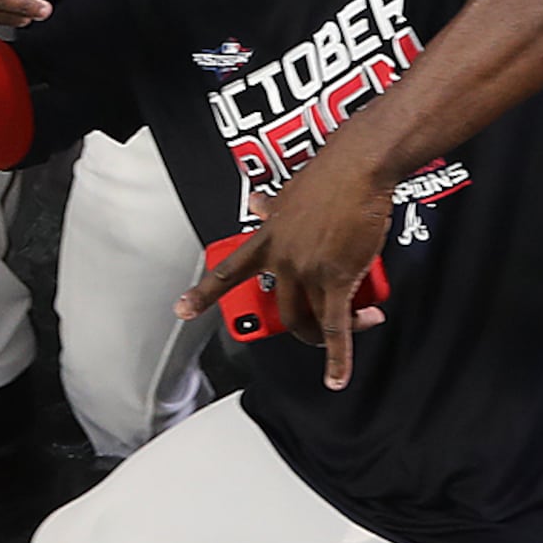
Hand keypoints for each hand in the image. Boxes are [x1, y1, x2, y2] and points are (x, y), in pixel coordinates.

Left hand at [181, 156, 394, 389]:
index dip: (204, 294)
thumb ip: (273, 208)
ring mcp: (306, 270)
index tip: (182, 311)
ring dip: (330, 335)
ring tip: (359, 322)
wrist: (358, 167)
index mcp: (267, 238)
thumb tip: (259, 204)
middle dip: (301, 328)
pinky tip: (336, 375)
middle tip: (318, 329)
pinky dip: (338, 357)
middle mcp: (281, 258)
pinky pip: (336, 328)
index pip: (228, 271)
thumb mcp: (290, 193)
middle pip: (280, 310)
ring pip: (311, 321)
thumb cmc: (330, 176)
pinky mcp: (336, 279)